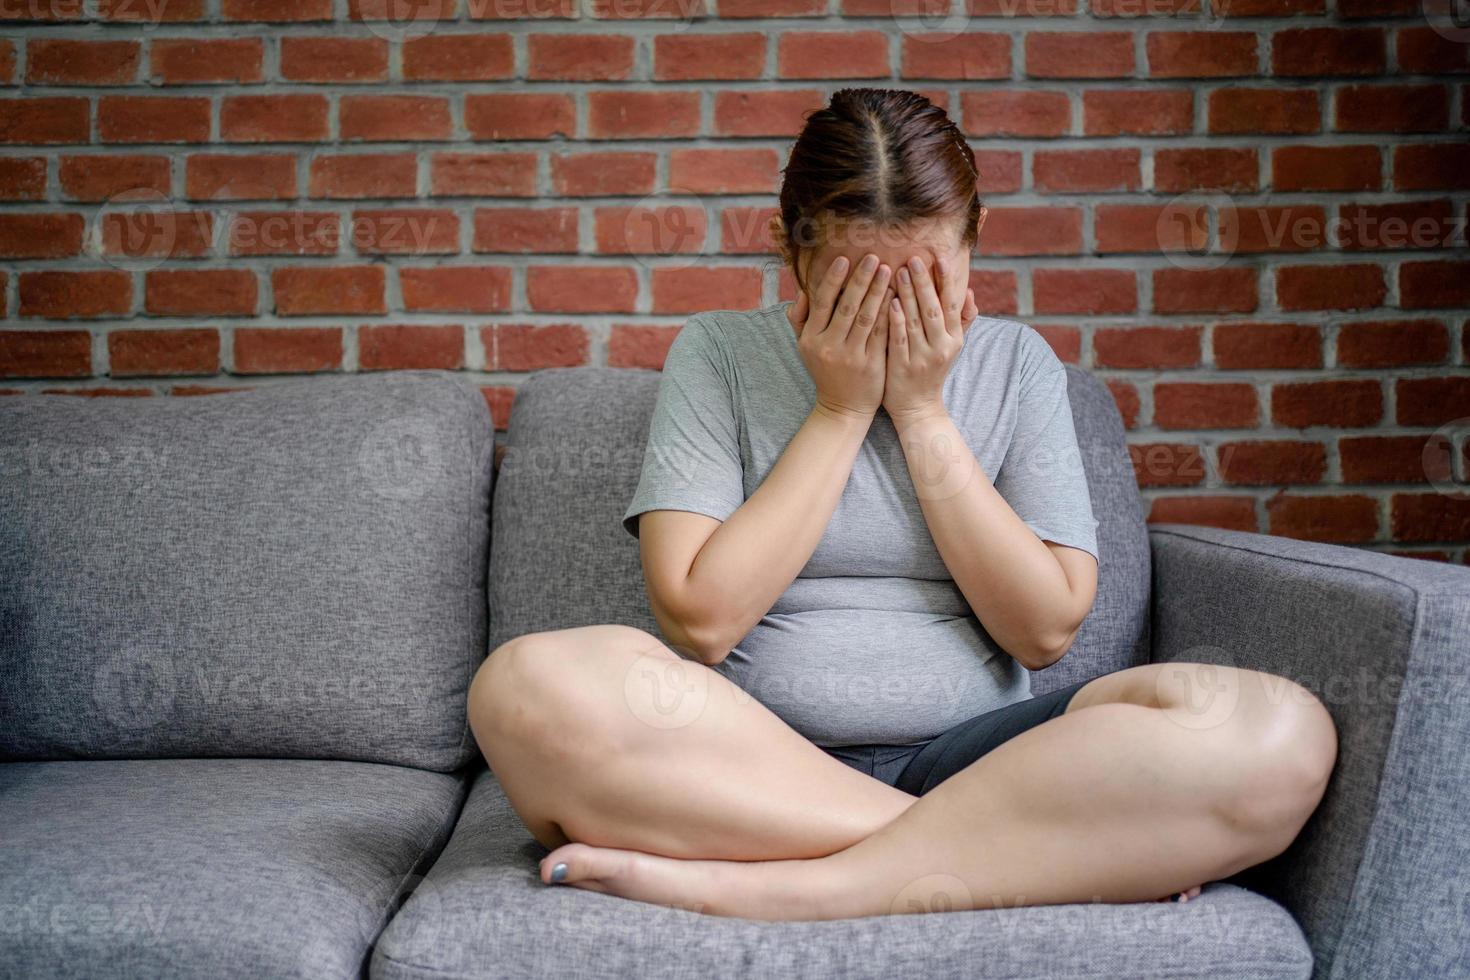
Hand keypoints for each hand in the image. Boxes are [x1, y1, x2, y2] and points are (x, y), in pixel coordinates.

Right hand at [788, 252, 893, 419]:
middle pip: (847, 306)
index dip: (833, 279)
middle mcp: (830, 346)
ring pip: (867, 318)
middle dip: (861, 280)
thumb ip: (801, 318)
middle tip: (873, 257)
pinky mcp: (871, 365)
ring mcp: (852, 356)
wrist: (842, 408)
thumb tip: (804, 290)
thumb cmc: (825, 371)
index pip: (823, 302)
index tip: (845, 259)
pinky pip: (882, 334)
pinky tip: (897, 296)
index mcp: (812, 338)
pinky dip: (889, 313)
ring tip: (888, 270)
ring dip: (878, 292)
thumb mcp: (805, 347)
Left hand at [883, 254, 976, 427]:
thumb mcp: (952, 347)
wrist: (918, 408)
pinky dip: (896, 320)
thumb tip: (970, 291)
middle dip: (924, 282)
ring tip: (899, 271)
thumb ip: (961, 320)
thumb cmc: (932, 371)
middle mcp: (942, 347)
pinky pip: (899, 339)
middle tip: (913, 258)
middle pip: (933, 309)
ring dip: (908, 295)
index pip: (951, 304)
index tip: (940, 258)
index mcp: (954, 339)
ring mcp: (922, 358)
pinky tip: (889, 302)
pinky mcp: (903, 367)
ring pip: (916, 321)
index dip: (947, 281)